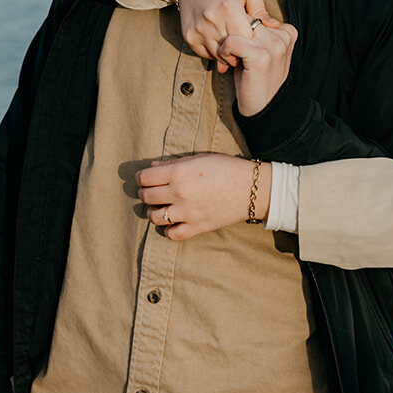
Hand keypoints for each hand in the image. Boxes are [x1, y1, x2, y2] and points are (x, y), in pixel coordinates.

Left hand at [137, 154, 270, 239]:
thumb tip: (153, 166)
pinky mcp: (197, 227)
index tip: (144, 178)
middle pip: (146, 196)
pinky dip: (168, 229)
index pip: (145, 177)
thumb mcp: (200, 158)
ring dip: (153, 212)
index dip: (141, 177)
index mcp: (179, 172)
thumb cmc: (227, 168)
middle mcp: (179, 193)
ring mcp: (187, 212)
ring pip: (154, 217)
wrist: (252, 188)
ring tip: (160, 207)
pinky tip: (172, 222)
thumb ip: (174, 162)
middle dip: (144, 193)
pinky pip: (172, 234)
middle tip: (150, 191)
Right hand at [164, 0, 273, 72]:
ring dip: (228, 54)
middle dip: (241, 50)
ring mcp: (199, 30)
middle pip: (233, 50)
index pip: (246, 38)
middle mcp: (212, 20)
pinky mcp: (189, 37)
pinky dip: (215, 52)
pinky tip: (220, 42)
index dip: (252, 42)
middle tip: (246, 46)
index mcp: (229, 8)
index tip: (254, 39)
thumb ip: (261, 10)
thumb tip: (274, 27)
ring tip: (234, 44)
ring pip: (219, 56)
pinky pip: (206, 55)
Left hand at [218, 21, 297, 116]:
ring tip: (231, 58)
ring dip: (228, 42)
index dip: (243, 28)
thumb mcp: (262, 50)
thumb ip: (258, 32)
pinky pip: (231, 41)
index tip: (242, 46)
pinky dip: (224, 51)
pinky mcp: (260, 57)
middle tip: (232, 52)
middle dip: (234, 32)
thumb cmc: (257, 76)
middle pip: (247, 18)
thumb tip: (237, 10)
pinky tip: (230, 63)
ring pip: (238, 27)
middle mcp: (283, 36)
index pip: (257, 14)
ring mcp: (274, 46)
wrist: (264, 106)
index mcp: (287, 32)